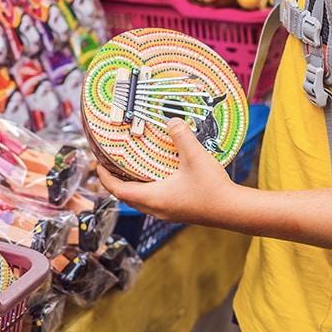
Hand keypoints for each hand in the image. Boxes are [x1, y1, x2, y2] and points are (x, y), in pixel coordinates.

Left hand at [96, 118, 234, 225]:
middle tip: (110, 165)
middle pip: (126, 197)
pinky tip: (157, 176)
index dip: (104, 178)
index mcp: (153, 198)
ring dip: (131, 186)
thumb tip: (171, 119)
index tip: (97, 165)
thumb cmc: (212, 188)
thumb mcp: (195, 156)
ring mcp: (168, 212)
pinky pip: (154, 201)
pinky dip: (147, 189)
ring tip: (130, 169)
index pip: (118, 190)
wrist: (234, 211)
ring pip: (140, 201)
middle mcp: (157, 208)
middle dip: (115, 182)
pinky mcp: (179, 211)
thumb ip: (181, 135)